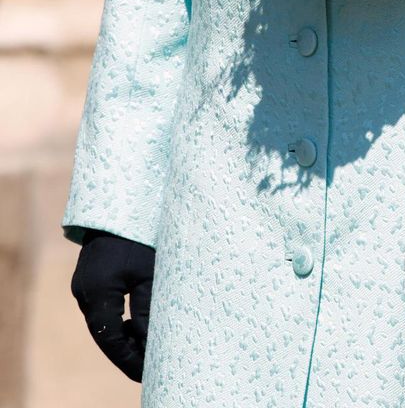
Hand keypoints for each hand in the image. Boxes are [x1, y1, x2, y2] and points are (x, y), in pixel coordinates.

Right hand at [70, 228, 154, 381]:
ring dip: (122, 338)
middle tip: (149, 365)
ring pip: (102, 323)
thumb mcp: (149, 273)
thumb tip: (152, 345)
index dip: (128, 359)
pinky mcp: (89, 279)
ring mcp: (83, 285)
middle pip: (104, 335)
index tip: (146, 372)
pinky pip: (101, 309)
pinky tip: (134, 326)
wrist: (121, 201)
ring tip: (145, 349)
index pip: (110, 339)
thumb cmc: (139, 233)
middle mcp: (84, 292)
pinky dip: (116, 322)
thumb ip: (148, 311)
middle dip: (126, 352)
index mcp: (97, 293)